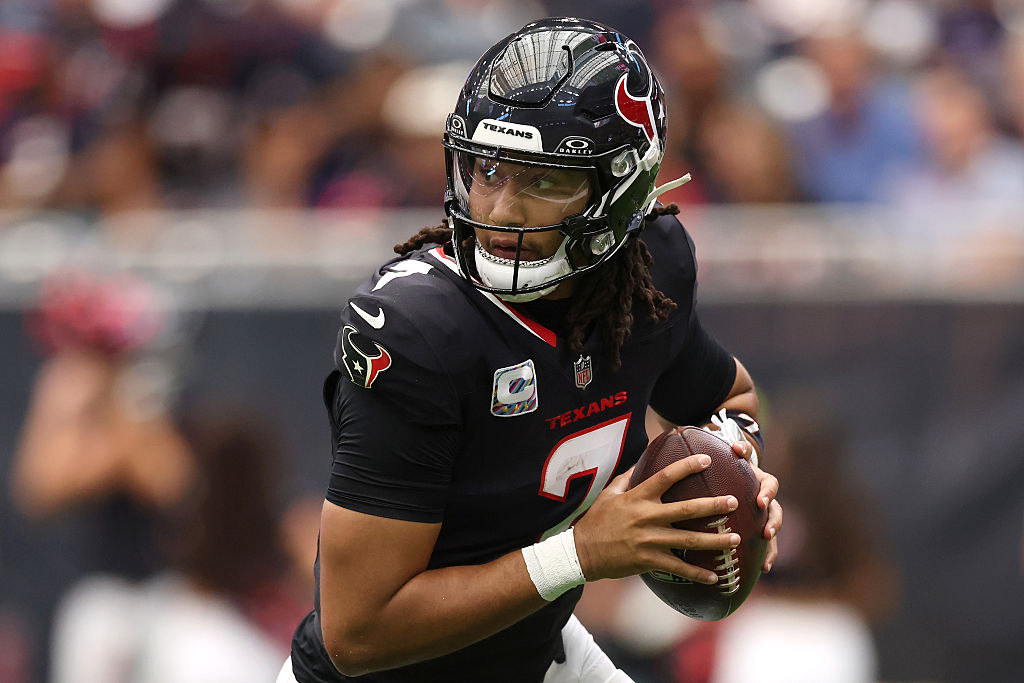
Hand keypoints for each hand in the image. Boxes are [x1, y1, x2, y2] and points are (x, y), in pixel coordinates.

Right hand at [572, 455, 740, 584]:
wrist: (582, 552)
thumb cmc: (596, 520)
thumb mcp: (609, 494)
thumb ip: (627, 478)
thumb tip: (641, 461)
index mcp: (638, 497)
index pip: (666, 477)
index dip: (687, 466)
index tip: (707, 459)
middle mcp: (647, 517)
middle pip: (687, 509)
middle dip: (714, 506)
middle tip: (734, 502)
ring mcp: (649, 540)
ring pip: (689, 540)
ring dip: (715, 541)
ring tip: (736, 539)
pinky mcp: (649, 560)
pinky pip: (678, 568)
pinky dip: (698, 574)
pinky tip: (715, 577)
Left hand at [731, 440, 781, 571]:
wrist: (732, 475)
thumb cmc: (732, 464)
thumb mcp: (735, 455)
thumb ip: (739, 449)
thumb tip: (736, 446)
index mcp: (763, 481)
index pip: (771, 485)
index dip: (768, 493)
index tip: (760, 501)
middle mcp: (767, 500)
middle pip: (777, 512)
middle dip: (773, 523)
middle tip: (766, 532)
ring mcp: (764, 516)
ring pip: (773, 532)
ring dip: (772, 546)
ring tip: (766, 561)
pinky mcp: (758, 529)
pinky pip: (766, 545)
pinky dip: (767, 557)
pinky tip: (763, 570)